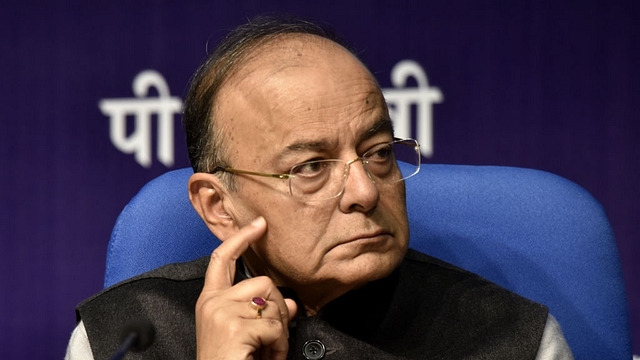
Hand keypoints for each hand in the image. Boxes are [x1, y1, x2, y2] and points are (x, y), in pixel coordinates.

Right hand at [195, 217, 297, 359]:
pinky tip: (267, 358)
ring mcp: (220, 312)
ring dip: (280, 331)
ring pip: (272, 302)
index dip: (240, 239)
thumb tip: (290, 301)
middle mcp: (212, 302)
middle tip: (272, 339)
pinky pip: (275, 326)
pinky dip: (279, 345)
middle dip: (277, 310)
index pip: (221, 259)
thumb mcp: (248, 334)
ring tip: (268, 351)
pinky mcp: (232, 326)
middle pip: (262, 282)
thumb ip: (264, 313)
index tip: (259, 224)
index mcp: (210, 301)